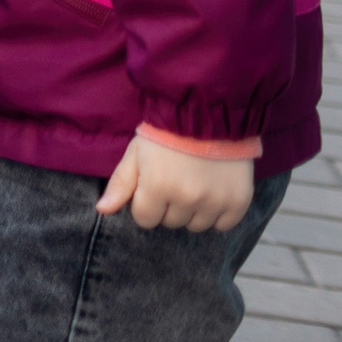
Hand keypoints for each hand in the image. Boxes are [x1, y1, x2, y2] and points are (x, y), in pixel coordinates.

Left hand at [96, 133, 256, 231]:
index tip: (152, 186)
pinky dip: (217, 214)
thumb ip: (120, 184)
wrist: (209, 115)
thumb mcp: (136, 153)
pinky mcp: (238, 201)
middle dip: (168, 206)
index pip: (145, 220)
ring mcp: (215, 201)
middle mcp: (187, 198)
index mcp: (158, 187)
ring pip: (196, 226)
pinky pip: (223, 225)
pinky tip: (212, 193)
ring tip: (193, 185)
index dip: (145, 204)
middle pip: (171, 223)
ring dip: (192, 212)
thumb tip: (102, 209)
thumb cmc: (166, 134)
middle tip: (174, 181)